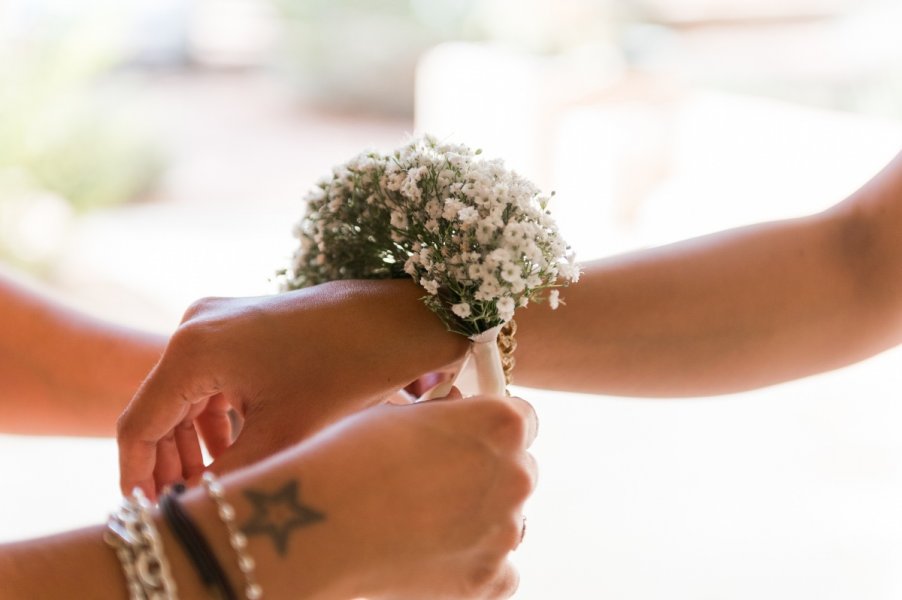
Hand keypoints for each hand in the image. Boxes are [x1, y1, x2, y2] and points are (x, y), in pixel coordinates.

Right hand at [116, 279, 468, 497]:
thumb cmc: (346, 367)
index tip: (147, 512)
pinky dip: (214, 414)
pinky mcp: (240, 323)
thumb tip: (191, 508)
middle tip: (185, 504)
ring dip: (193, 441)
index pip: (141, 424)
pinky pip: (210, 376)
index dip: (138, 477)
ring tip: (211, 482)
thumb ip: (228, 476)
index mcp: (195, 349)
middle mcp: (196, 325)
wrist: (398, 317)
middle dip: (169, 462)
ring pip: (185, 394)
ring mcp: (217, 319)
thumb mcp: (284, 433)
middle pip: (160, 408)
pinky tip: (232, 447)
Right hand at [212, 390, 538, 599]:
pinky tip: (431, 552)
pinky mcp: (486, 579)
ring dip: (479, 519)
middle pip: (517, 471)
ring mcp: (505, 531)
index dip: (491, 429)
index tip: (468, 438)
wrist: (318, 520)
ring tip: (423, 520)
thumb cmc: (350, 455)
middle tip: (435, 483)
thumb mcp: (406, 413)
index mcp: (501, 423)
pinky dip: (472, 562)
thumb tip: (459, 423)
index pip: (523, 420)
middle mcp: (516, 475)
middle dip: (485, 474)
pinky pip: (499, 570)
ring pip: (506, 521)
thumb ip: (451, 419)